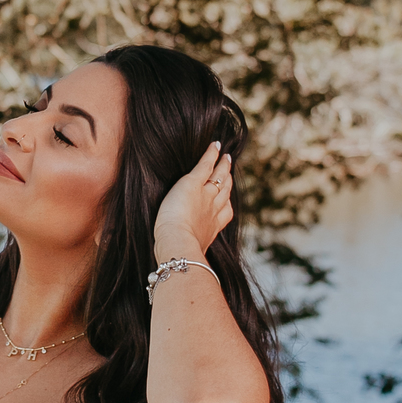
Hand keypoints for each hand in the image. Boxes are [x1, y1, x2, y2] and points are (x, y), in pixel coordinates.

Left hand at [153, 142, 232, 261]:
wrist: (177, 244)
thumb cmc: (177, 252)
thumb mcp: (187, 252)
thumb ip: (186, 250)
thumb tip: (172, 258)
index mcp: (212, 226)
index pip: (225, 210)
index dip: (226, 200)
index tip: (227, 194)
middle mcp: (212, 209)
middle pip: (225, 190)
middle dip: (228, 179)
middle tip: (229, 168)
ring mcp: (205, 195)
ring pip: (219, 175)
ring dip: (222, 165)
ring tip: (225, 156)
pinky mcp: (193, 183)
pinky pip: (206, 164)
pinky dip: (211, 154)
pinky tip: (214, 145)